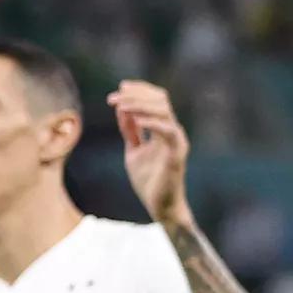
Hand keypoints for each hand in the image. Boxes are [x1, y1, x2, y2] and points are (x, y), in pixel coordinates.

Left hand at [109, 79, 192, 226]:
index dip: (140, 91)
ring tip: (120, 105)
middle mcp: (172, 131)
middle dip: (137, 94)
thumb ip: (130, 131)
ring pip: (164, 112)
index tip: (120, 87)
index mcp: (163, 129)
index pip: (156, 100)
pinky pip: (169, 132)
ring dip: (140, 105)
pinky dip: (153, 123)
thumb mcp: (133, 150)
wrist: (159, 205)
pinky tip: (136, 119)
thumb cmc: (149, 180)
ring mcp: (176, 141)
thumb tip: (122, 109)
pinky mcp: (177, 154)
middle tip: (115, 95)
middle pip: (161, 100)